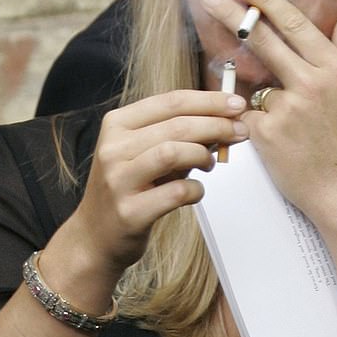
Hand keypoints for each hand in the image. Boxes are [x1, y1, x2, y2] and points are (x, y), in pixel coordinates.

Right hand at [71, 90, 247, 273]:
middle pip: (177, 124)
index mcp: (117, 124)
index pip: (170, 101)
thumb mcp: (145, 152)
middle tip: (240, 131)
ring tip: (211, 163)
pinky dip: (196, 189)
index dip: (209, 100)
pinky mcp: (130, 212)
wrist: (95, 236)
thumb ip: (178, 134)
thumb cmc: (130, 188)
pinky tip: (195, 191)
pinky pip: (176, 192)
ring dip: (203, 155)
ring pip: (173, 152)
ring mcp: (119, 180)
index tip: (237, 104)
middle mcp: (113, 148)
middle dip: (217, 125)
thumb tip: (225, 120)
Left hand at [201, 0, 336, 223]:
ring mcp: (286, 108)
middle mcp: (310, 83)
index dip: (267, 3)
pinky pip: (249, 115)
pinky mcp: (266, 133)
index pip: (294, 24)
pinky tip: (277, 141)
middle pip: (263, 39)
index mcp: (334, 70)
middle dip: (233, 16)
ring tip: (280, 115)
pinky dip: (254, 122)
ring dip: (255, 91)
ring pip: (255, 83)